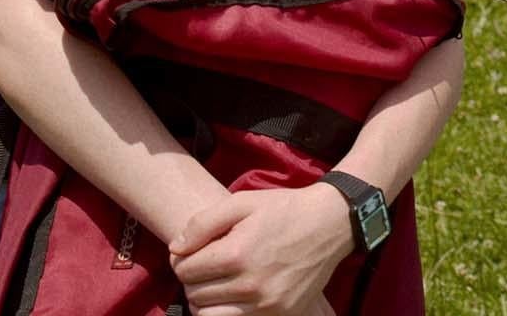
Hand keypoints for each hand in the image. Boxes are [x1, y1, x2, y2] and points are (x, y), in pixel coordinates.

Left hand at [169, 185, 352, 315]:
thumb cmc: (284, 209)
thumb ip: (202, 223)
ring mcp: (267, 304)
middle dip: (196, 280)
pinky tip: (237, 294)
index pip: (184, 271)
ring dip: (208, 300)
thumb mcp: (242, 202)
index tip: (197, 252)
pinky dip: (229, 311)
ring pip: (210, 315)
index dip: (184, 260)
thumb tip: (175, 249)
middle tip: (210, 265)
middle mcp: (250, 284)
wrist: (331, 222)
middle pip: (195, 295)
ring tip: (220, 282)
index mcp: (237, 254)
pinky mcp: (281, 314)